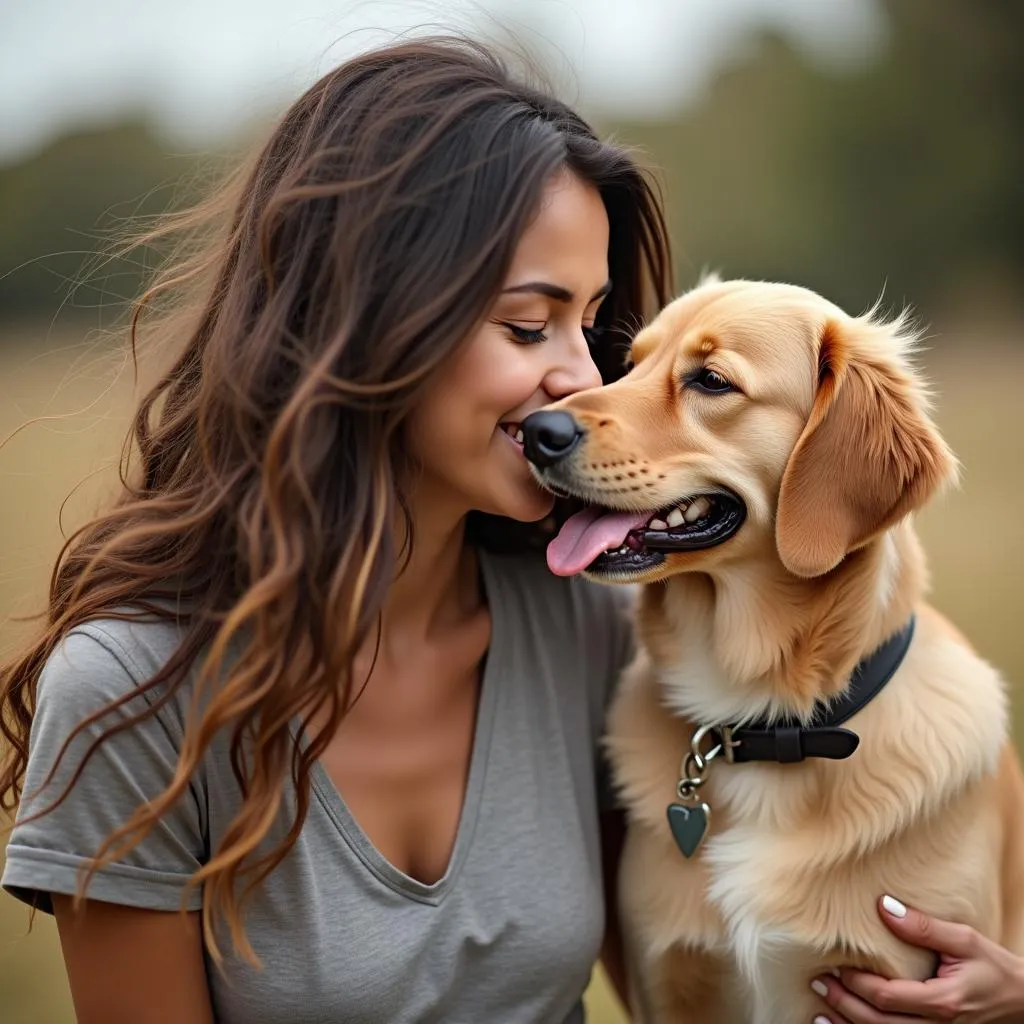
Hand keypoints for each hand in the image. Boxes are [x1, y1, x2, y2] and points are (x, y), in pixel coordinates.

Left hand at [810, 895, 1023, 1022]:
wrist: (1022, 1003)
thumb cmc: (993, 968)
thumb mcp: (964, 940)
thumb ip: (923, 927)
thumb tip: (883, 906)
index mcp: (943, 1002)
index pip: (888, 997)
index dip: (857, 984)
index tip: (834, 965)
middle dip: (844, 1004)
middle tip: (817, 982)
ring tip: (819, 1012)